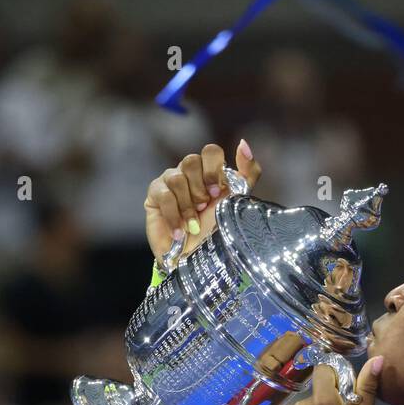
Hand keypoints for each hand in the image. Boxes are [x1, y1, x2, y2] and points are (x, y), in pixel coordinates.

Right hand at [143, 139, 260, 261]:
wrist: (194, 260)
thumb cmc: (215, 233)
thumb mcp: (238, 202)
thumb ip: (248, 173)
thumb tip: (243, 144)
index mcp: (209, 172)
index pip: (210, 151)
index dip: (213, 170)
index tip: (217, 193)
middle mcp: (189, 173)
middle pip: (191, 160)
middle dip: (200, 188)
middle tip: (203, 207)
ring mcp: (169, 182)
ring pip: (176, 178)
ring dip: (188, 206)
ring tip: (193, 224)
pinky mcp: (154, 195)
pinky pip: (163, 195)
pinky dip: (174, 215)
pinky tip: (180, 231)